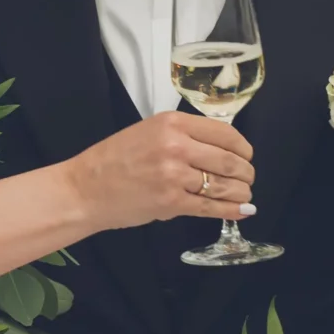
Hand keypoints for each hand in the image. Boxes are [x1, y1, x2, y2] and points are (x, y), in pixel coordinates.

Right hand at [64, 112, 254, 231]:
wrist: (85, 188)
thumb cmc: (114, 160)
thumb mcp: (148, 132)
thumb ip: (182, 136)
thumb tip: (219, 150)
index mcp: (172, 123)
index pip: (224, 132)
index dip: (243, 147)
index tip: (246, 155)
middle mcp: (176, 145)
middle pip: (228, 160)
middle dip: (245, 172)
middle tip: (248, 178)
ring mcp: (174, 175)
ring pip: (223, 184)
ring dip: (241, 192)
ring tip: (245, 195)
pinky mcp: (171, 202)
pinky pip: (210, 207)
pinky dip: (231, 210)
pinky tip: (242, 211)